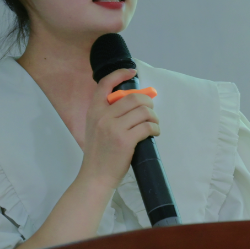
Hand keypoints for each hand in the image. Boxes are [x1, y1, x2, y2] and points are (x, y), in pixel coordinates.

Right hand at [78, 69, 159, 191]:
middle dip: (148, 102)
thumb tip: (133, 103)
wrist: (95, 177)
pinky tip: (154, 133)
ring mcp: (114, 128)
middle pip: (133, 98)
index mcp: (94, 111)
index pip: (105, 84)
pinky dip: (155, 128)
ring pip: (143, 111)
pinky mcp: (125, 140)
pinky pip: (148, 126)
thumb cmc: (99, 154)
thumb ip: (108, 114)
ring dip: (153, 117)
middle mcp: (102, 116)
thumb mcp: (96, 128)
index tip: (132, 72)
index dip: (120, 74)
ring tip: (153, 125)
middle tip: (151, 112)